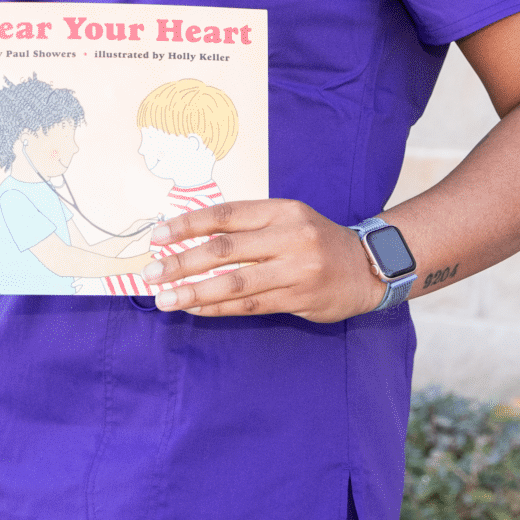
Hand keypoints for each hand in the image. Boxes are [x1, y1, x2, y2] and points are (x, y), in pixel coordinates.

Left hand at [141, 199, 388, 323]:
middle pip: (225, 250)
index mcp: (282, 210)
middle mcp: (289, 237)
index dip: (188, 224)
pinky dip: (218, 308)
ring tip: (166, 299)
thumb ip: (249, 226)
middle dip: (182, 262)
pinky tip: (195, 309)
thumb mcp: (288, 219)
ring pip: (234, 284)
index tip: (158, 235)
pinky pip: (249, 306)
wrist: (368, 266)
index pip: (226, 215)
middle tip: (151, 273)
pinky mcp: (299, 299)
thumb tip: (192, 237)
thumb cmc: (316, 240)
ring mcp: (295, 270)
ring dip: (194, 292)